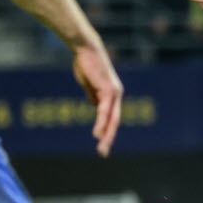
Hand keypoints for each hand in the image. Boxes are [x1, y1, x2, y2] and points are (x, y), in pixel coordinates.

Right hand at [71, 42, 123, 156]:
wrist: (86, 49)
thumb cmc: (86, 63)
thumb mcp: (89, 84)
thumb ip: (93, 96)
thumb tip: (95, 107)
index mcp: (111, 94)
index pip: (111, 117)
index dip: (106, 130)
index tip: (100, 143)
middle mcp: (116, 95)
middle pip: (114, 121)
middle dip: (108, 138)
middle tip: (103, 153)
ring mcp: (113, 93)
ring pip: (111, 119)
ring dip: (106, 135)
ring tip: (101, 149)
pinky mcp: (108, 90)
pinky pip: (104, 111)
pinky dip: (101, 124)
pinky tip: (97, 135)